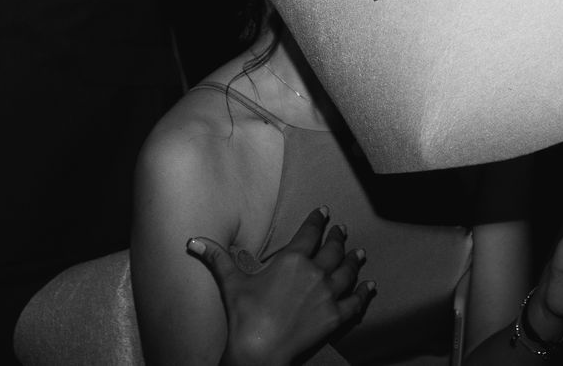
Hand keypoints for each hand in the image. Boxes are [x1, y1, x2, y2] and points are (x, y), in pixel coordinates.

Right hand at [187, 207, 373, 365]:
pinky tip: (370, 286)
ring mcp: (328, 294)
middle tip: (342, 230)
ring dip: (355, 260)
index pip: (310, 233)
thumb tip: (193, 242)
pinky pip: (356, 301)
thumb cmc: (245, 317)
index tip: (323, 212)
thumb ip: (217, 258)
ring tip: (360, 252)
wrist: (259, 352)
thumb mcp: (231, 283)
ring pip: (348, 271)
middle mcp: (315, 273)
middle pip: (333, 249)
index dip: (317, 220)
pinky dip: (365, 292)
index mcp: (292, 260)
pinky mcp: (336, 317)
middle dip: (338, 237)